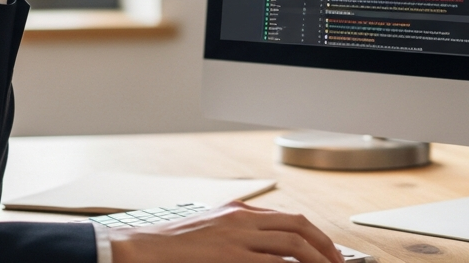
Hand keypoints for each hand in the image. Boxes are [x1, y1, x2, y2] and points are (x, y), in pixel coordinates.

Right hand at [109, 202, 343, 262]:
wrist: (140, 247)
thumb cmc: (170, 246)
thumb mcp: (210, 231)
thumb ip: (237, 233)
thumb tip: (266, 251)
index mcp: (238, 211)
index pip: (289, 219)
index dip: (315, 236)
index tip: (328, 253)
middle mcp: (241, 218)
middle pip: (298, 226)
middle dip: (325, 247)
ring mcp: (236, 236)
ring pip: (292, 242)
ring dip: (316, 259)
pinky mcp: (229, 255)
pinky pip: (272, 262)